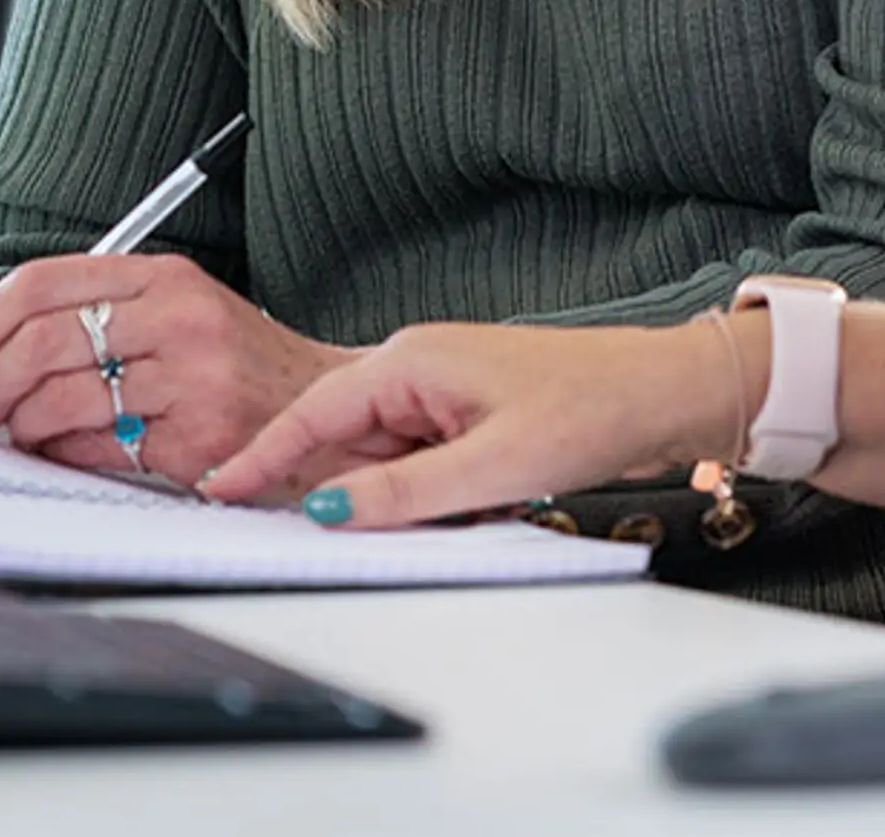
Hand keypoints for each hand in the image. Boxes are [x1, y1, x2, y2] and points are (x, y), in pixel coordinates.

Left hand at [0, 253, 353, 484]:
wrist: (325, 410)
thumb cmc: (241, 366)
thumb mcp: (182, 311)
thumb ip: (107, 310)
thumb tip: (0, 340)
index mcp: (166, 276)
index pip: (44, 281)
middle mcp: (178, 317)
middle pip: (41, 340)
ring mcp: (191, 376)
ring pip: (60, 397)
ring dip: (20, 423)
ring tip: (19, 431)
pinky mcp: (197, 434)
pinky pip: (97, 444)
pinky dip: (61, 451)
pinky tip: (60, 450)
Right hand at [205, 319, 745, 527]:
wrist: (665, 391)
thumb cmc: (593, 405)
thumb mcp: (491, 466)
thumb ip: (403, 493)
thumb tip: (331, 512)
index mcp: (410, 361)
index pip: (311, 413)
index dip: (261, 456)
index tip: (219, 488)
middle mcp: (419, 368)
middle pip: (345, 440)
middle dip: (349, 489)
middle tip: (354, 523)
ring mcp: (445, 392)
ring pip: (388, 460)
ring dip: (411, 497)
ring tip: (473, 501)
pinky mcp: (471, 416)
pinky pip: (426, 464)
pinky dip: (442, 492)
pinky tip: (490, 498)